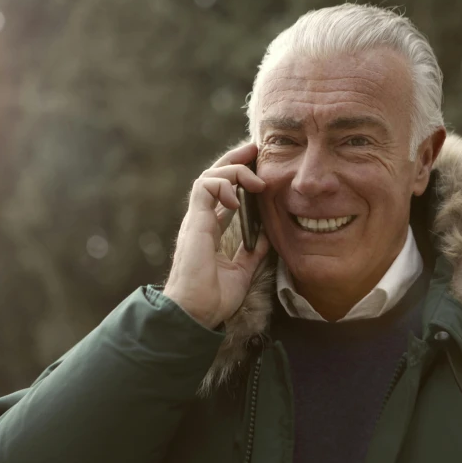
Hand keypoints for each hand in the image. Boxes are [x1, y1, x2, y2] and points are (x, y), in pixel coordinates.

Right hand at [163, 142, 269, 328]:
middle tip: (255, 149)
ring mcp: (196, 220)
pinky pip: (204, 187)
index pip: (222, 194)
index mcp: (210, 230)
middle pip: (214, 178)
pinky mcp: (194, 222)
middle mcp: (201, 220)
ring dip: (233, 171)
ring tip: (255, 181)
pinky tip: (238, 197)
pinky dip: (223, 185)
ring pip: (209, 177)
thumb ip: (251, 252)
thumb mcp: (241, 271)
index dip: (239, 178)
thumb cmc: (212, 298)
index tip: (258, 167)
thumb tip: (266, 237)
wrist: (194, 313)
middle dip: (235, 160)